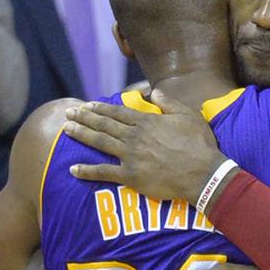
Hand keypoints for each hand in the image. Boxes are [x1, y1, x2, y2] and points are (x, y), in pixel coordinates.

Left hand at [65, 89, 227, 203]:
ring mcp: (130, 156)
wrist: (203, 173)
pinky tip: (73, 169)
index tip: (87, 105)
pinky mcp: (130, 176)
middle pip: (104, 125)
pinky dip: (87, 171)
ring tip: (66, 129)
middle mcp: (134, 137)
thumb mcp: (188, 116)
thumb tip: (153, 92)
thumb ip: (168, 103)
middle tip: (69, 113)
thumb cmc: (199, 144)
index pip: (117, 113)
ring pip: (100, 143)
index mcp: (146, 122)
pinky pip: (104, 172)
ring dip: (82, 135)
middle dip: (84, 118)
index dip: (101, 108)